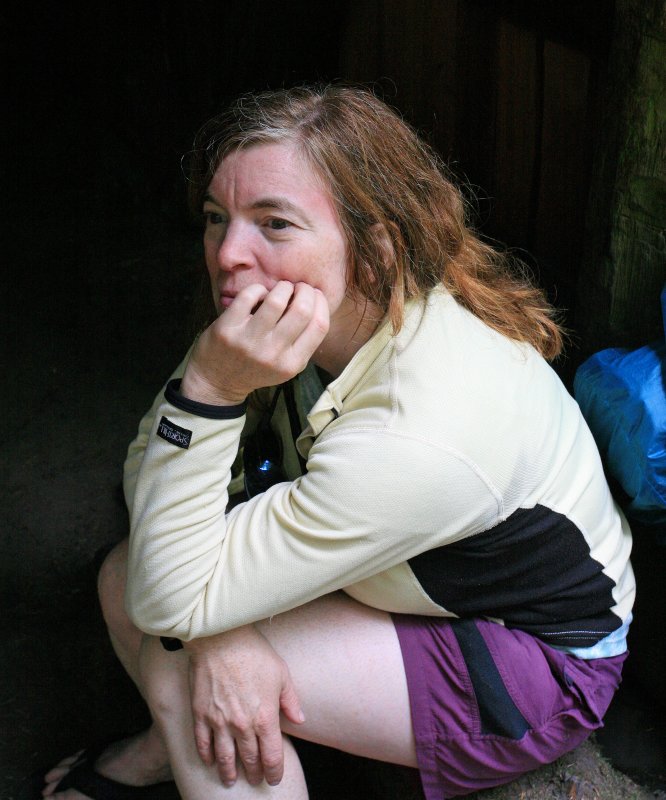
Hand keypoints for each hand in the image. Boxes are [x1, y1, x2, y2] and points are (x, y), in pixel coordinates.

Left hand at [181, 281, 328, 404]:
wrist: (217, 383)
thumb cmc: (256, 369)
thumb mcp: (286, 366)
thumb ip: (303, 342)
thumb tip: (314, 302)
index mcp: (292, 364)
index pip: (319, 325)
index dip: (321, 303)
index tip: (315, 295)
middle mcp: (272, 354)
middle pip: (302, 309)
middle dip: (304, 290)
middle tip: (299, 287)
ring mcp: (249, 341)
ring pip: (276, 299)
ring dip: (283, 287)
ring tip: (281, 289)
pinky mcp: (227, 329)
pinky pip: (249, 295)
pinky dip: (258, 289)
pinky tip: (258, 295)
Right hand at [184, 625, 304, 786]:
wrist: (221, 639)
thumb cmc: (254, 653)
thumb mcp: (281, 673)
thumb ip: (290, 700)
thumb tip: (299, 719)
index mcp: (265, 717)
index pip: (271, 756)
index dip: (274, 772)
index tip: (274, 778)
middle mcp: (242, 725)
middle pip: (249, 760)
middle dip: (254, 772)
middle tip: (255, 778)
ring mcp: (219, 722)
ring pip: (224, 758)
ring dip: (228, 772)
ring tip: (230, 780)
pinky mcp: (200, 714)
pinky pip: (202, 743)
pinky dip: (206, 755)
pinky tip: (210, 760)